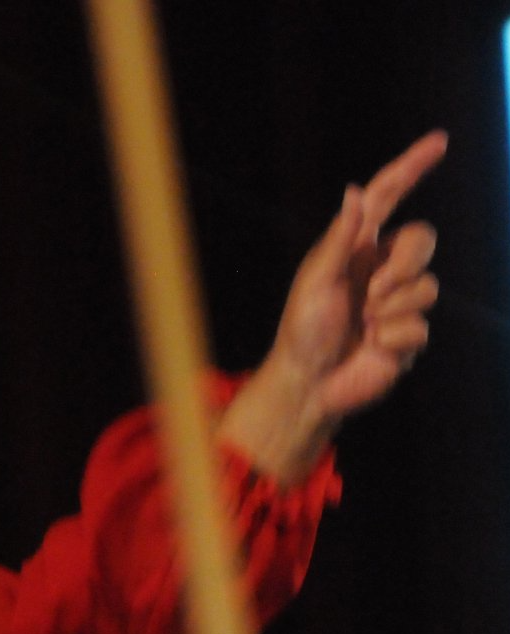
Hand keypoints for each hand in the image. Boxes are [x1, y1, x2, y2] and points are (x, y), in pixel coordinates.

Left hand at [217, 131, 445, 484]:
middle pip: (423, 239)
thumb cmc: (302, 331)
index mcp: (356, 249)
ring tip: (365, 326)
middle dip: (405, 263)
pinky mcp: (407, 335)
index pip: (389, 197)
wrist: (308, 384)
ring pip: (427, 286)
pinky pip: (421, 325)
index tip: (439, 141)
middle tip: (372, 292)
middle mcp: (380, 269)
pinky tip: (373, 347)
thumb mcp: (315, 281)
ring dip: (393, 308)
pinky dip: (394, 337)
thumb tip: (355, 191)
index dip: (412, 167)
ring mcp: (397, 302)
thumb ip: (340, 238)